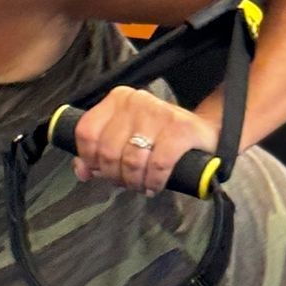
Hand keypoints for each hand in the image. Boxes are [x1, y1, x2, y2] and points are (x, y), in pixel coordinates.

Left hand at [70, 89, 216, 194]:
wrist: (204, 131)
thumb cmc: (159, 136)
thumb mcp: (126, 137)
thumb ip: (99, 151)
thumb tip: (81, 171)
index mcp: (117, 99)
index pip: (87, 132)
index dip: (89, 158)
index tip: (99, 170)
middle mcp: (136, 101)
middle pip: (108, 151)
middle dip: (114, 175)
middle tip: (125, 182)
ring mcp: (159, 113)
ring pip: (131, 160)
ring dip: (134, 182)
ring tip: (140, 185)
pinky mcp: (181, 129)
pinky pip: (157, 165)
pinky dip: (153, 182)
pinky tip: (153, 186)